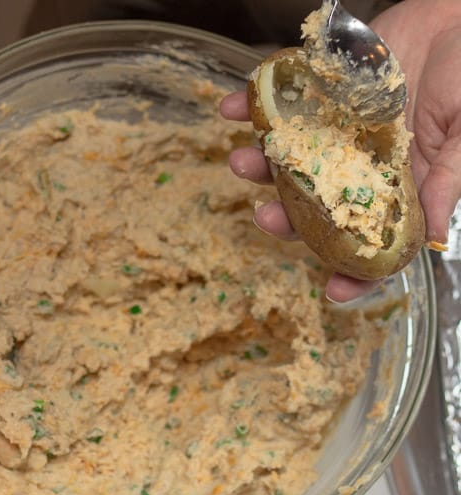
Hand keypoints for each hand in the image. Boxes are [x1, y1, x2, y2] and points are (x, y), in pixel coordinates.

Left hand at [220, 0, 460, 302]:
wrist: (456, 14)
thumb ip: (447, 179)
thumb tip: (431, 235)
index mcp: (392, 186)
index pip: (369, 241)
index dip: (354, 271)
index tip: (332, 291)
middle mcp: (354, 167)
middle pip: (312, 207)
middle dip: (285, 219)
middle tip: (265, 216)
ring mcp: (330, 133)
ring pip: (286, 161)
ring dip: (259, 166)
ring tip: (243, 160)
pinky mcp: (315, 96)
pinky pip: (277, 105)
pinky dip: (249, 106)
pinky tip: (232, 108)